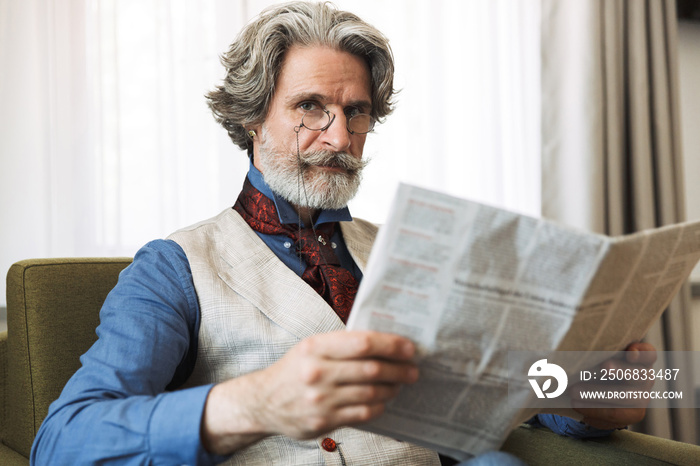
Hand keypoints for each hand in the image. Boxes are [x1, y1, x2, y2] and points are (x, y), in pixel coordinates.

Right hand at [201, 331, 417, 454]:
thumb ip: (342, 345)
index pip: (362, 343)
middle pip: (371, 369)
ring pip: (371, 393)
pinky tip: (383, 400)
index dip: (391, 344)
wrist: (263, 402)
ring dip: (392, 388)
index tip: (409, 347)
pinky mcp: (324, 421)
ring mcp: (320, 399)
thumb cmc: (294, 369)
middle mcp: (317, 372)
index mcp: (315, 347)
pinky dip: (379, 406)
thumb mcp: (311, 348)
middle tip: (412, 369)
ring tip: (400, 384)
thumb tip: (384, 342)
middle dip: (399, 369)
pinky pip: (363, 414)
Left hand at [571, 342, 656, 428]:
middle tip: (604, 367)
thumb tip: (573, 345)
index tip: (630, 352)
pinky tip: (577, 406)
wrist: (602, 394)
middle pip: (638, 374)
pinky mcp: (634, 415)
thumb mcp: (599, 357)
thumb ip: (597, 351)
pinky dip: (594, 411)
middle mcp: (645, 377)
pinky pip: (615, 415)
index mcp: (640, 359)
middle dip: (620, 370)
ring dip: (596, 394)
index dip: (642, 352)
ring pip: (624, 397)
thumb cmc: (598, 367)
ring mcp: (642, 397)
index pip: (648, 354)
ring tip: (573, 392)